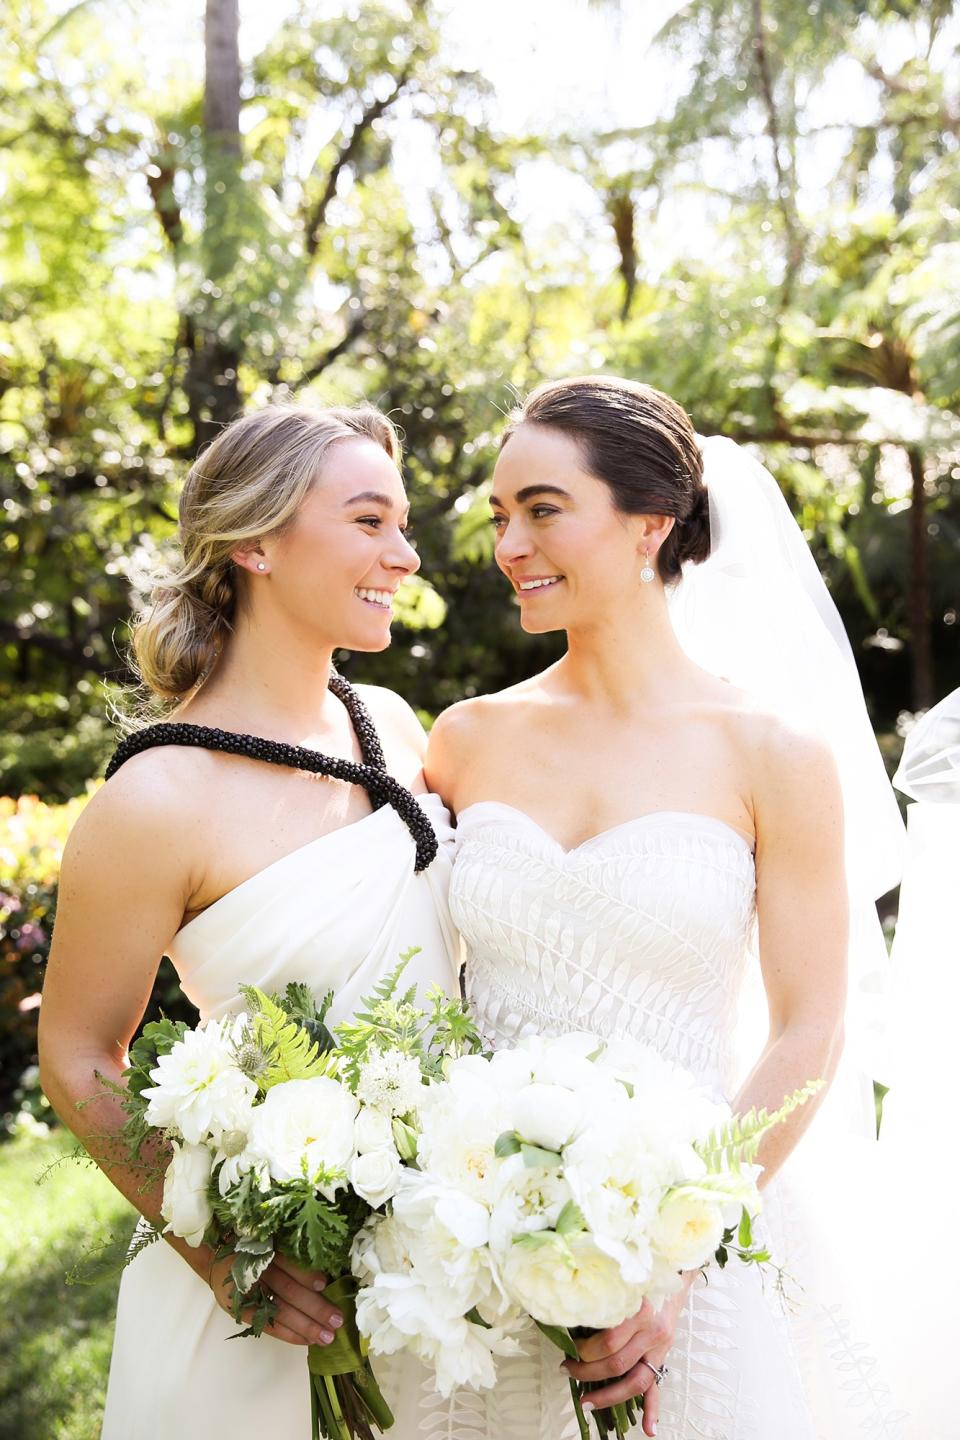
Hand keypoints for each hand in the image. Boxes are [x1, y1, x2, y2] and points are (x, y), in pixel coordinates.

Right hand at [208, 1252, 344, 1346]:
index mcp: (264, 1250)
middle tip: (337, 1319)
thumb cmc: (254, 1247)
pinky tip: (307, 1340)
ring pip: (280, 1311)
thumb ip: (290, 1253)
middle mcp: (256, 1272)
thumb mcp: (269, 1240)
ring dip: (305, 1325)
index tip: (324, 1284)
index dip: (304, 1274)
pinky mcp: (242, 1311)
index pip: (286, 1263)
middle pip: (288, 1290)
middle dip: (314, 1306)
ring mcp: (248, 1294)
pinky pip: (268, 1326)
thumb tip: (325, 1273)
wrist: (217, 1259)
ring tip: (327, 1336)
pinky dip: (289, 1334)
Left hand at [562, 1278, 694, 1436]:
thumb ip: (601, 1297)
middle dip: (587, 1372)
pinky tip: (649, 1430)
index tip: (567, 1349)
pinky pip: (658, 1386)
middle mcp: (651, 1329)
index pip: (606, 1341)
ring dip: (609, 1396)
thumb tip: (568, 1313)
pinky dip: (653, 1410)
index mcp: (637, 1308)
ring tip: (587, 1403)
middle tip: (566, 1370)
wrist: (673, 1268)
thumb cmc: (640, 1271)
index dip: (583, 1350)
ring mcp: (659, 1345)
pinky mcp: (664, 1354)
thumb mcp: (620, 1279)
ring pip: (634, 1381)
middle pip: (616, 1363)